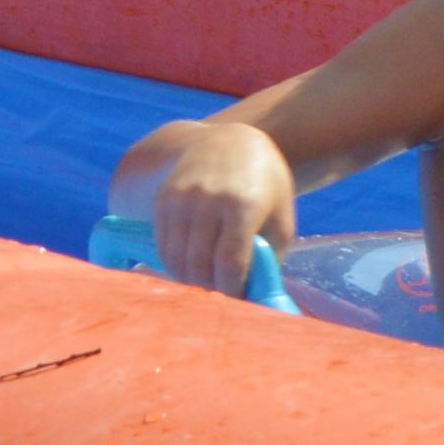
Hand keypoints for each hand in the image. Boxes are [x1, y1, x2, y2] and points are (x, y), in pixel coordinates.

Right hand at [126, 118, 296, 293]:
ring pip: (177, 259)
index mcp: (242, 205)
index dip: (231, 290)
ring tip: (207, 287)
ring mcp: (182, 199)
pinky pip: (164, 246)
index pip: (229, 262)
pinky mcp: (164, 200)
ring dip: (191, 281)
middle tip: (222, 300)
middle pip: (199, 264)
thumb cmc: (264, 187)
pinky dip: (175, 265)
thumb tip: (257, 297)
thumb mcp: (280, 218)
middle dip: (210, 290)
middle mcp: (208, 200)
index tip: (238, 301)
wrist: (228, 143)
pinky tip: (191, 270)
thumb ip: (270, 257)